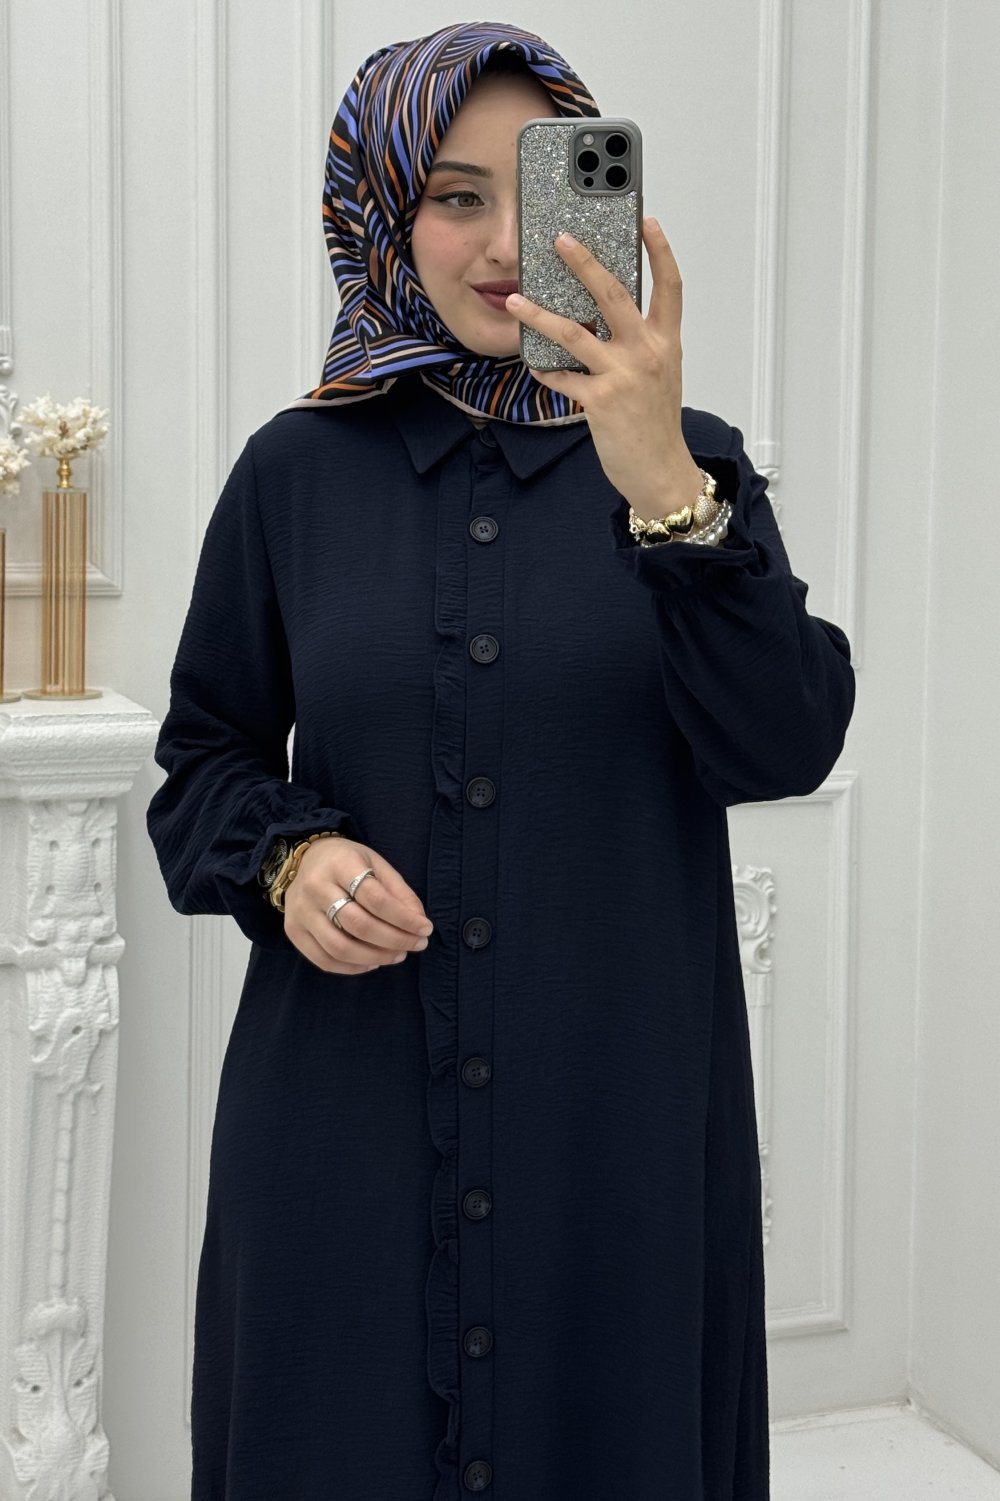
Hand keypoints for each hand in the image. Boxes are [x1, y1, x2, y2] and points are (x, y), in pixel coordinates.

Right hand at [283, 836, 433, 974]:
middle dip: (394, 940)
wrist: (305, 859)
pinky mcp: (293, 930)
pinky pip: (323, 960)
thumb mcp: (376, 865)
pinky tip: (372, 963)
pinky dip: (351, 968)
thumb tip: (420, 924)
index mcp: (340, 864)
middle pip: (359, 925)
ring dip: (375, 957)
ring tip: (397, 955)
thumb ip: (399, 892)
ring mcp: (300, 911)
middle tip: (416, 945)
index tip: (425, 929)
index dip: (404, 918)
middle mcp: (315, 887)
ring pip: (340, 947)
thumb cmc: (347, 863)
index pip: (376, 898)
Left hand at [505, 218, 703, 519]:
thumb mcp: (659, 375)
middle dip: (585, 262)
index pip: (669, 286)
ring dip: (540, 315)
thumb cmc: (656, 425)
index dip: (660, 251)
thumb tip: (603, 320)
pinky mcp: (601, 399)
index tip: (647, 221)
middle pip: (614, 293)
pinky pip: (562, 376)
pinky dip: (544, 370)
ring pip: (574, 332)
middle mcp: (647, 352)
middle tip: (561, 240)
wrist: (660, 471)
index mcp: (665, 342)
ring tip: (516, 301)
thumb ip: (639, 345)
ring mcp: (623, 374)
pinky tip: (531, 364)